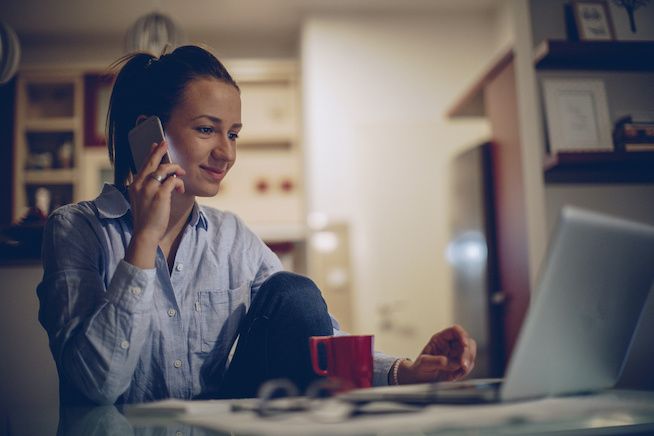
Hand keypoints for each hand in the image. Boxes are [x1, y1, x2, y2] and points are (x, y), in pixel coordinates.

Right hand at [125, 140, 184, 267]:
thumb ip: (148, 187)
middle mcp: (140, 184)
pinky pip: (173, 180)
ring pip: (165, 169)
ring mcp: (149, 189)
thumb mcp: (143, 199)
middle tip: (166, 142)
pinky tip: (181, 188)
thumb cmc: (147, 218)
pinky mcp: (160, 195)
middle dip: (160, 150)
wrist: (145, 233)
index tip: (156, 145)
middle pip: (152, 162)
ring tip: (181, 174)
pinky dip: (179, 182)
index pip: (144, 164)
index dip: (151, 153)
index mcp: (135, 185)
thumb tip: (161, 177)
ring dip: (176, 169)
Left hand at [397, 324, 475, 383]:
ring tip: (457, 372)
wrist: (420, 381)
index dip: (462, 335)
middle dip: (468, 352)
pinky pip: (469, 365)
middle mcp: (450, 345)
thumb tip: (448, 362)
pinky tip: (456, 376)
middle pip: (467, 341)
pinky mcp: (460, 365)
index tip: (464, 345)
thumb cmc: (419, 369)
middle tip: (463, 365)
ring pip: (471, 353)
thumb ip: (435, 361)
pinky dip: (465, 371)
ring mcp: (456, 355)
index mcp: (440, 339)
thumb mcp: (423, 364)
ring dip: (468, 362)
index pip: (455, 330)